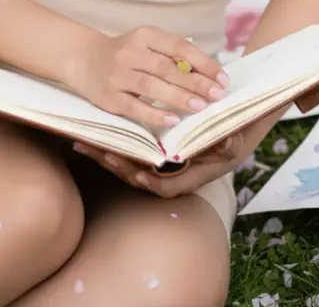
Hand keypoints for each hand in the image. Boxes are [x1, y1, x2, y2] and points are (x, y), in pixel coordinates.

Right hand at [68, 26, 229, 129]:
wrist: (84, 59)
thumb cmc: (126, 53)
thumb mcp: (147, 44)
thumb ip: (172, 54)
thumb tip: (208, 73)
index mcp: (145, 35)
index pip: (179, 47)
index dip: (203, 63)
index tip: (223, 79)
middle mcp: (131, 52)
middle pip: (168, 67)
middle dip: (196, 82)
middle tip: (218, 95)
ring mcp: (119, 75)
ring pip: (152, 86)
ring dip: (179, 97)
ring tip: (201, 106)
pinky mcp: (109, 97)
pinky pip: (134, 106)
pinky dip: (154, 113)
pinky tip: (172, 120)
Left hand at [70, 129, 252, 198]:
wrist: (229, 131)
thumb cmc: (231, 137)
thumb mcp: (235, 139)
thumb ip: (228, 143)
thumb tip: (227, 142)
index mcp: (189, 176)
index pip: (166, 186)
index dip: (151, 181)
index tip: (138, 173)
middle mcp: (170, 174)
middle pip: (138, 176)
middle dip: (118, 165)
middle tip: (100, 151)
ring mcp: (157, 164)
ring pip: (128, 165)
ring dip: (105, 155)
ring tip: (84, 143)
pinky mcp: (149, 152)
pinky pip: (127, 152)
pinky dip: (110, 144)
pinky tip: (92, 135)